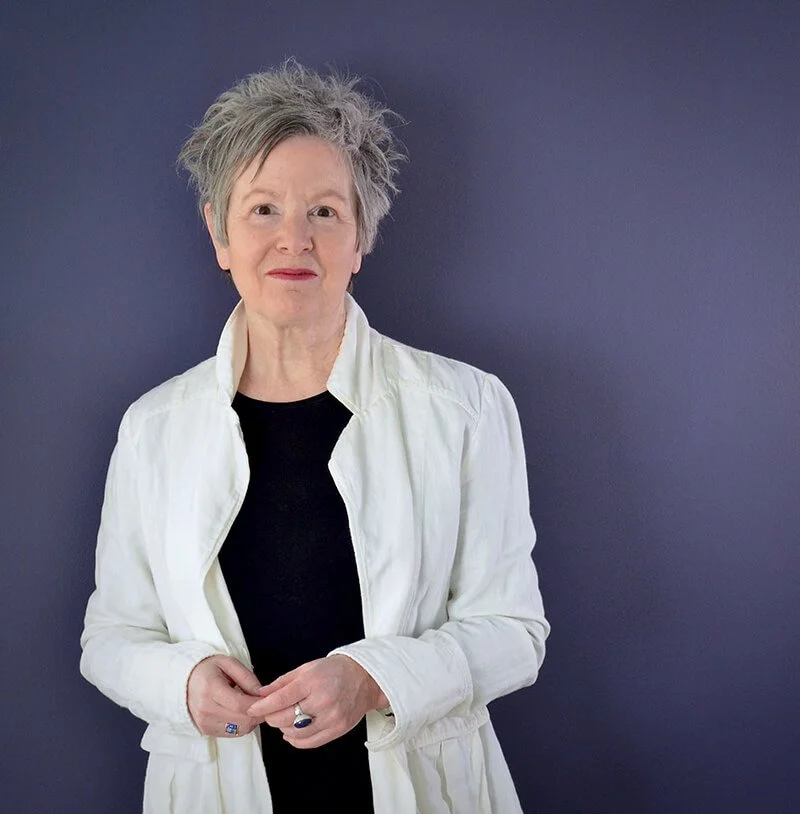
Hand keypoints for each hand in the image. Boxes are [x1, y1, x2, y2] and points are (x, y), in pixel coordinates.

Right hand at [186, 655, 261, 737]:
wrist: (184, 681)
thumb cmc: (208, 669)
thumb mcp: (228, 663)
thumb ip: (247, 677)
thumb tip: (262, 693)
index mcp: (210, 689)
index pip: (240, 705)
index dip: (258, 704)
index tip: (268, 699)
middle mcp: (206, 709)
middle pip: (242, 720)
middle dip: (259, 713)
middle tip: (263, 702)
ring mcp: (205, 723)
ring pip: (240, 730)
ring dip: (252, 720)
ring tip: (251, 705)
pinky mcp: (206, 731)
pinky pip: (233, 734)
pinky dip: (243, 725)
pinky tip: (241, 712)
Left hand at [246, 655, 387, 748]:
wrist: (365, 678)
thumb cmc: (334, 670)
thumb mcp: (307, 668)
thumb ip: (283, 682)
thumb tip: (261, 694)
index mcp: (313, 681)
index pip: (280, 699)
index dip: (262, 706)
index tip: (252, 709)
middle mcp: (322, 700)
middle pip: (285, 718)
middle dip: (271, 717)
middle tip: (269, 713)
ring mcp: (331, 717)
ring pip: (295, 733)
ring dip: (283, 728)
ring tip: (283, 719)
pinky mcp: (338, 729)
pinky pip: (309, 742)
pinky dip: (296, 739)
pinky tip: (293, 730)